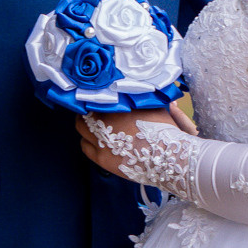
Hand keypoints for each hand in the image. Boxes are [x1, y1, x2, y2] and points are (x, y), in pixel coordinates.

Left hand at [76, 103, 193, 174]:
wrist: (166, 159)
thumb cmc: (162, 132)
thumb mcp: (156, 107)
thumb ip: (144, 98)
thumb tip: (142, 88)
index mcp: (117, 107)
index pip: (96, 98)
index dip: (95, 97)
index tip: (97, 97)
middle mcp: (105, 123)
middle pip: (84, 111)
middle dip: (87, 110)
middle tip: (91, 109)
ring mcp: (101, 142)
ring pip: (81, 128)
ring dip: (85, 124)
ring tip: (90, 123)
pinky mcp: (101, 158)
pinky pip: (85, 146)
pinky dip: (86, 141)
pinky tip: (93, 140)